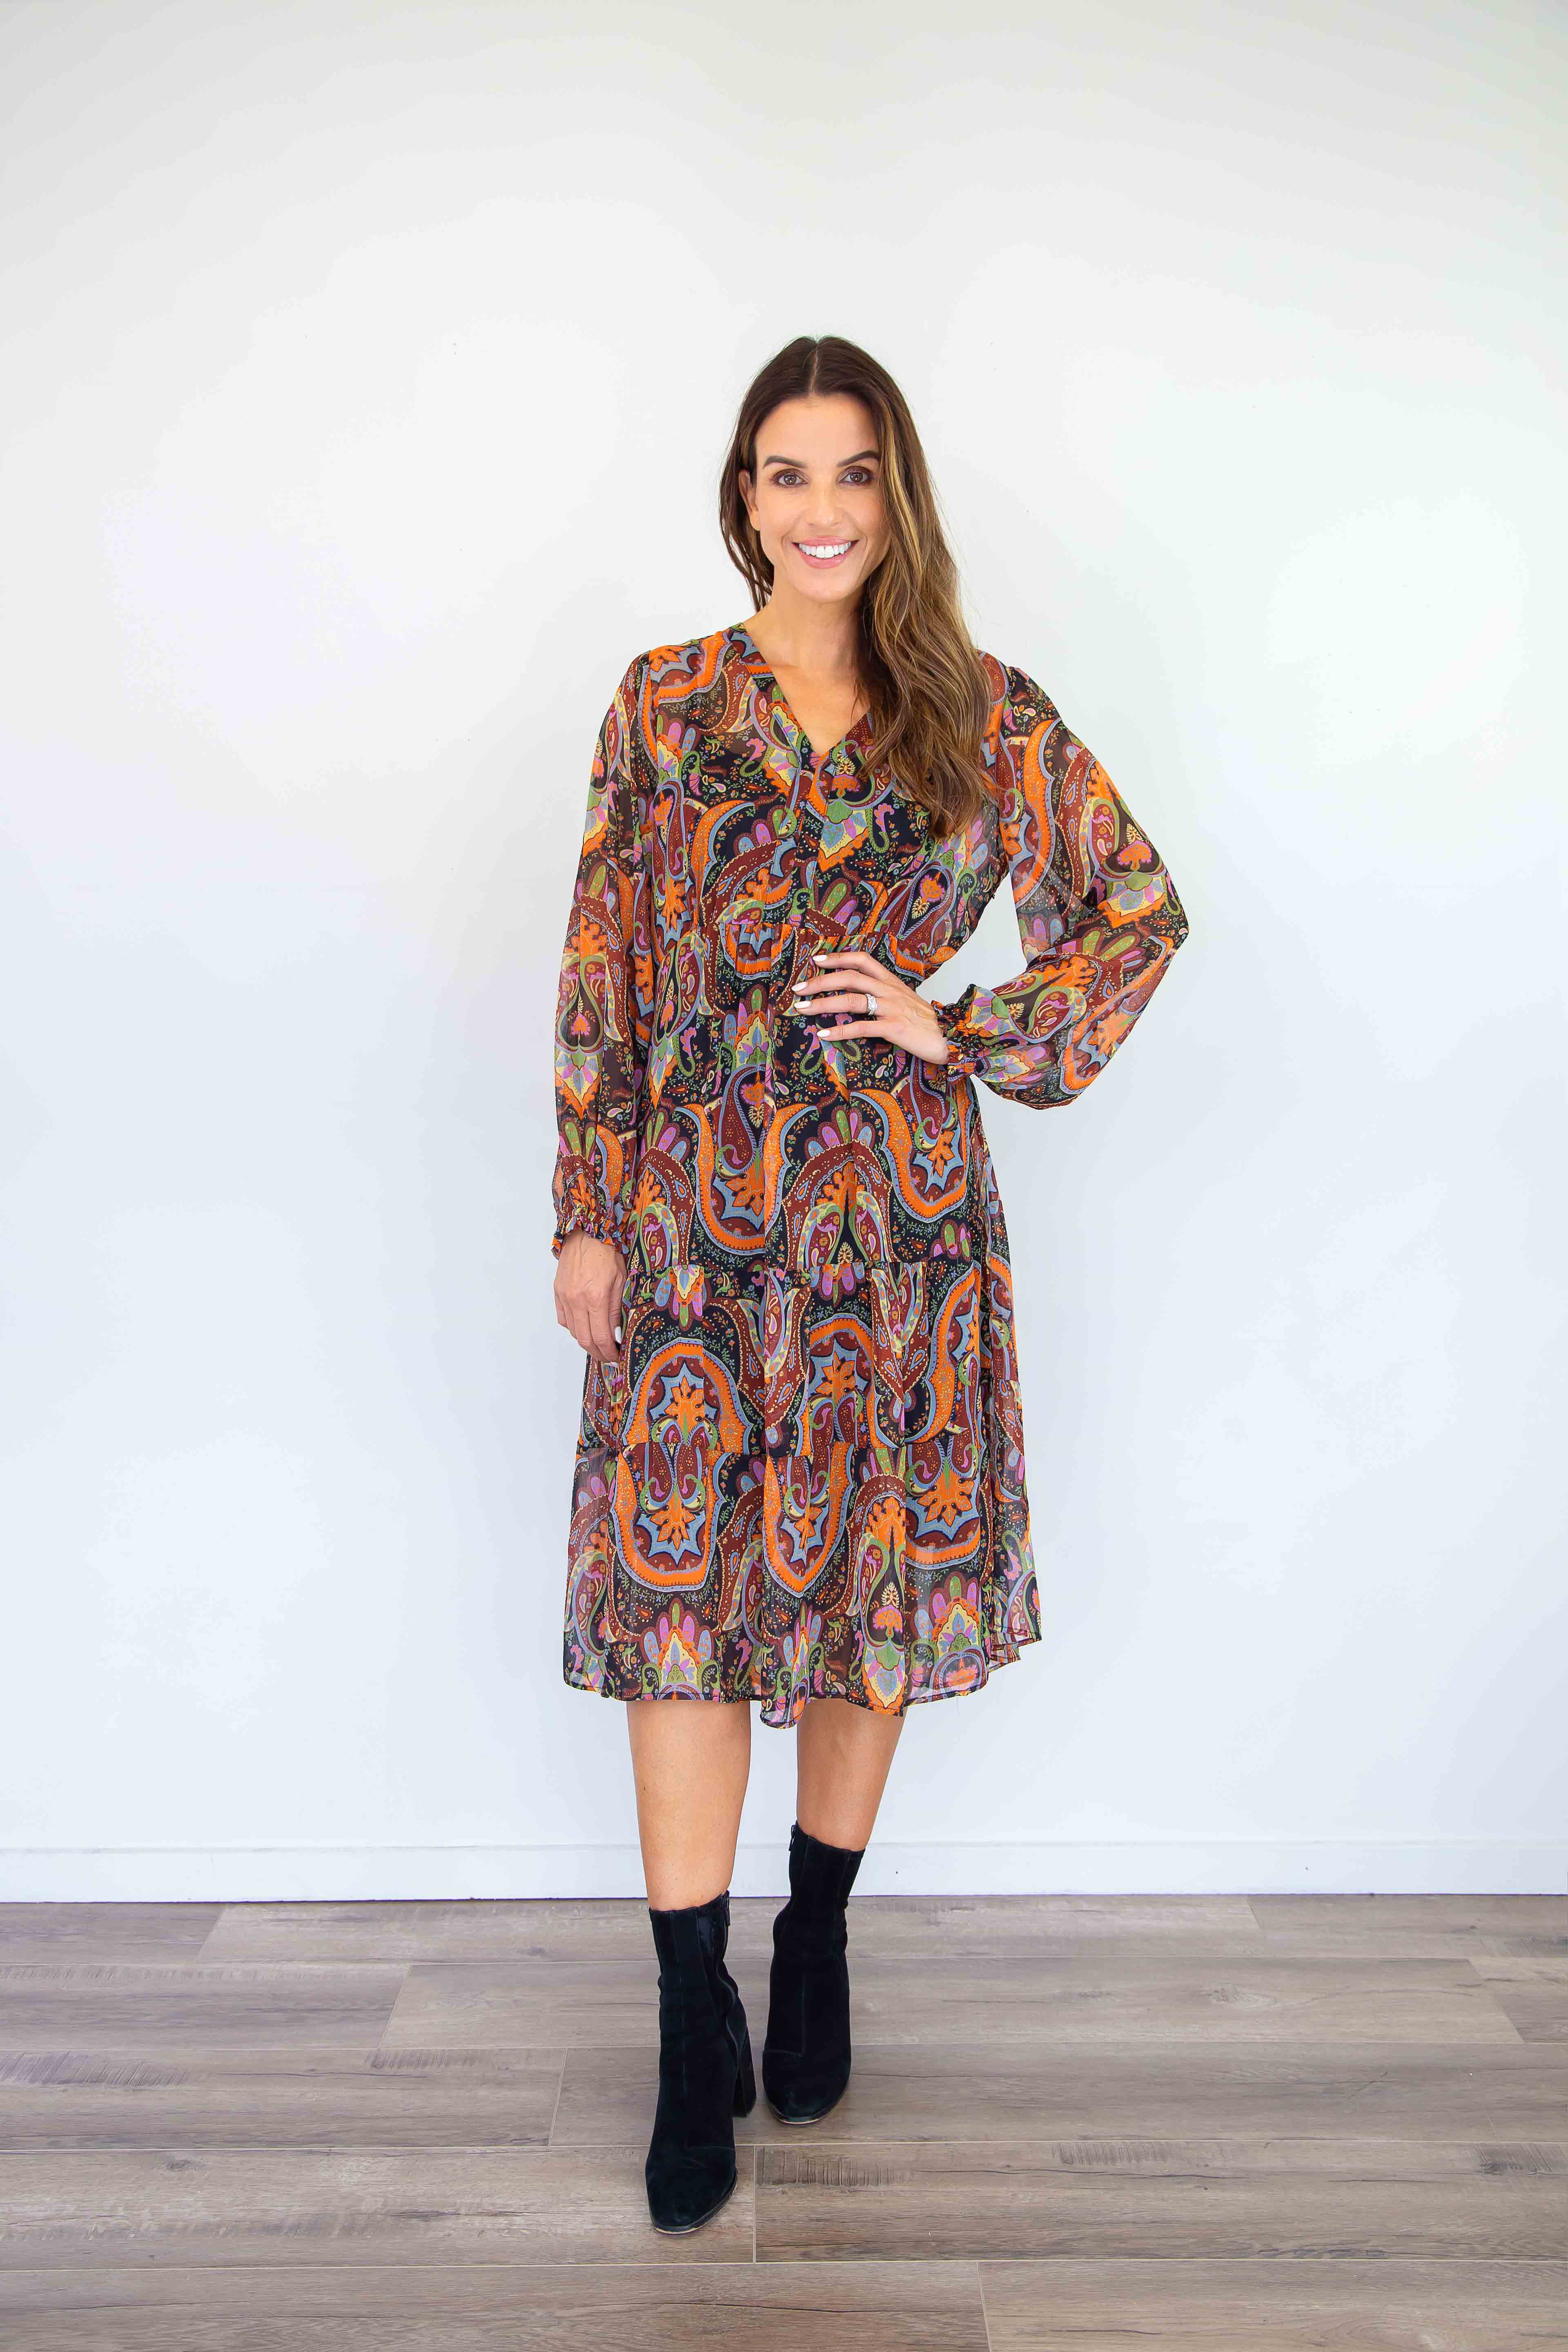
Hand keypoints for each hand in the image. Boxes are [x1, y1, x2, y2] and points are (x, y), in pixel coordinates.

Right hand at [554, 1232, 626, 1363]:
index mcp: (595, 1297)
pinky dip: (574, 1328)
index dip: (608, 1352)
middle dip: (597, 1353)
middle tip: (608, 1357)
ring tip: (599, 1344)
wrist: (586, 1232)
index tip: (616, 1357)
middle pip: (584, 1340)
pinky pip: (563, 1319)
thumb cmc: (607, 1252)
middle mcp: (577, 1300)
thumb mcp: (622, 1280)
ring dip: (586, 1342)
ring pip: (573, 1331)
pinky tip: (584, 1327)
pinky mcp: (558, 1292)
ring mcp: (565, 1297)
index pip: (600, 1337)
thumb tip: (617, 1332)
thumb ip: (617, 1309)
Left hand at [791, 949, 949, 1065]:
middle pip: (849, 978)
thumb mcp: (903, 1001)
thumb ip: (882, 995)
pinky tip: (824, 1035)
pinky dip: (840, 1031)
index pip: (862, 960)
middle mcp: (889, 990)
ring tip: (802, 1009)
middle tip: (798, 989)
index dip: (838, 957)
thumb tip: (855, 996)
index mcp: (891, 981)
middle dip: (820, 982)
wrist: (949, 1036)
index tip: (816, 960)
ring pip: (851, 1000)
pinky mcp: (894, 1028)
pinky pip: (862, 1027)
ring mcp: (892, 1008)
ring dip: (823, 1004)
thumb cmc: (924, 1022)